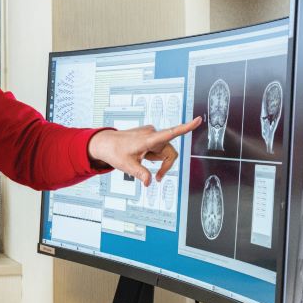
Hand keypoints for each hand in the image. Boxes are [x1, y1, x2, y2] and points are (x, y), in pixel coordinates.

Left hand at [87, 116, 201, 185]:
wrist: (104, 143)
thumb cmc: (114, 151)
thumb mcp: (127, 166)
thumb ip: (140, 174)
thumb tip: (149, 181)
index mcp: (148, 139)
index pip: (170, 133)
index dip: (186, 127)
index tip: (198, 120)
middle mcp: (151, 133)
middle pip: (170, 151)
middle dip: (165, 165)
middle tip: (156, 178)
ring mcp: (150, 134)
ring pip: (164, 150)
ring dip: (158, 160)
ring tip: (142, 163)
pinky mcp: (148, 135)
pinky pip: (158, 147)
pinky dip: (154, 155)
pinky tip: (141, 156)